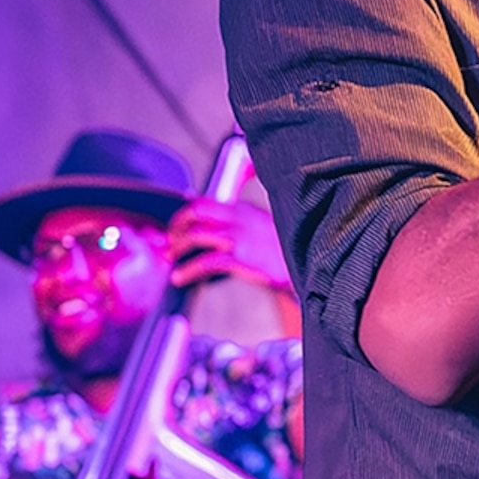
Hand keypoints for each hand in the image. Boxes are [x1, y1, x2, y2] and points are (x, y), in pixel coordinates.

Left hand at [167, 196, 291, 293]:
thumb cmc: (284, 252)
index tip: (174, 227)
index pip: (204, 202)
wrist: (309, 267)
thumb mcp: (261, 227)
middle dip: (176, 225)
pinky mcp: (241, 257)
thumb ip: (237, 220)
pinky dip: (188, 270)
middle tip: (169, 241)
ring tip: (171, 258)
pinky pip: (205, 262)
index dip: (183, 214)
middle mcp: (239, 218)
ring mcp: (240, 237)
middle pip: (195, 211)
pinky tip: (180, 277)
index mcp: (244, 209)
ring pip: (196, 234)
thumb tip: (211, 212)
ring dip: (177, 246)